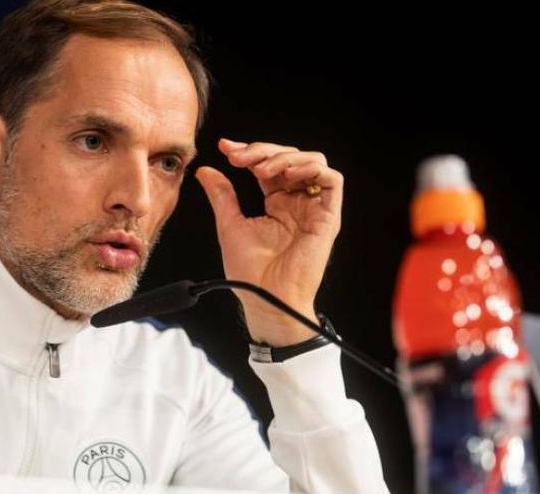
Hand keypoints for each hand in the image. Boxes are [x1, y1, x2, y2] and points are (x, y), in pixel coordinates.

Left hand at [195, 138, 342, 346]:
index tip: (225, 148)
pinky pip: (333, 180)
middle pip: (290, 158)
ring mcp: (314, 209)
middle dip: (263, 151)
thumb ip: (222, 195)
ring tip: (261, 169)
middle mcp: (297, 202)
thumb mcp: (229, 225)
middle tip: (239, 158)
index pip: (268, 166)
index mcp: (277, 203)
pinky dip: (312, 168)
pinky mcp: (328, 217)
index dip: (250, 152)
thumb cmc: (250, 273)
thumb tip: (206, 170)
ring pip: (313, 162)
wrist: (265, 299)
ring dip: (286, 157)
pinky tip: (286, 174)